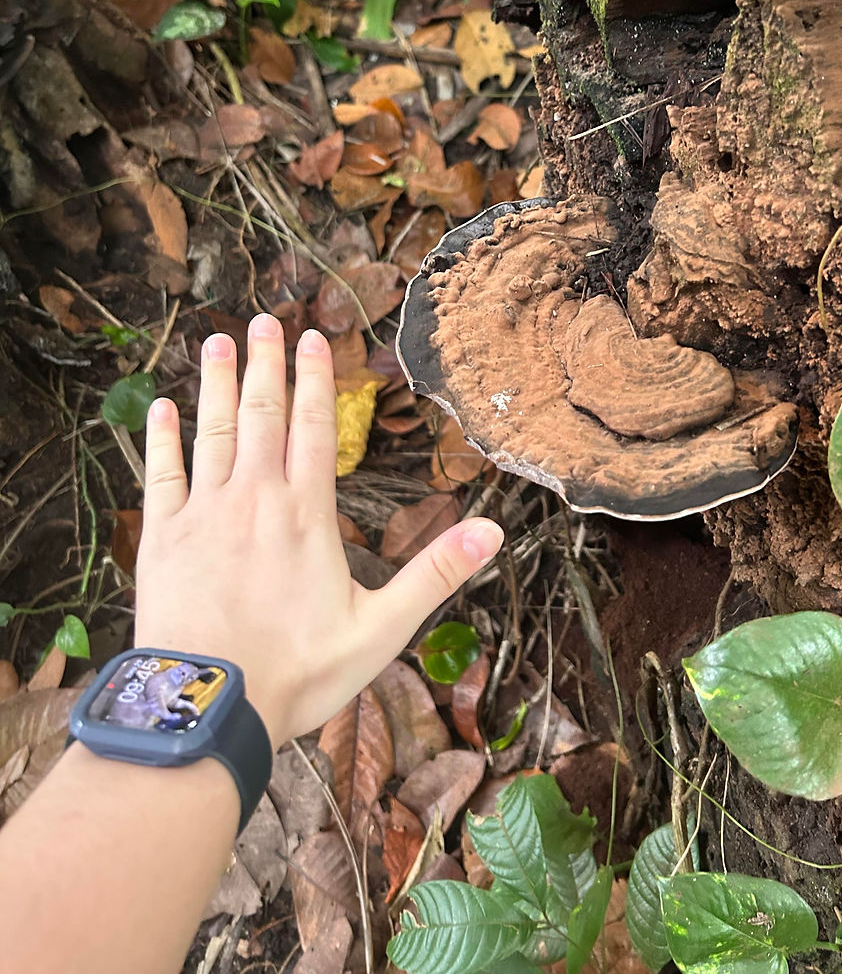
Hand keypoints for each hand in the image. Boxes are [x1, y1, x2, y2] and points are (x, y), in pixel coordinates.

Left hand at [134, 314, 502, 749]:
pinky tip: (163, 409)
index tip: (315, 338)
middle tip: (265, 320)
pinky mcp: (163, 538)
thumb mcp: (382, 629)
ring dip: (217, 385)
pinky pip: (161, 475)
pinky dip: (163, 439)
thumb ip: (435, 574)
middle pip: (262, 415)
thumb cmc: (298, 672)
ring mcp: (204, 514)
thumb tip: (493, 532)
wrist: (209, 707)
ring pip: (212, 432)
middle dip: (266, 364)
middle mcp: (254, 499)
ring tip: (218, 342)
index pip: (313, 427)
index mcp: (307, 513)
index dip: (315, 379)